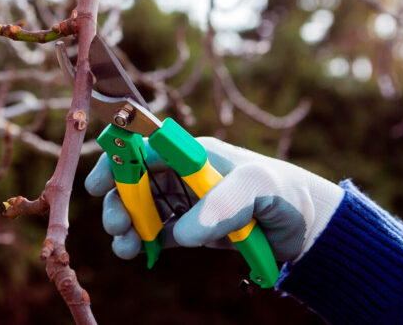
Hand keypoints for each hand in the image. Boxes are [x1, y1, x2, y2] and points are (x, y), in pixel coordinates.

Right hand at [85, 137, 344, 261]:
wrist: (303, 225)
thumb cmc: (282, 191)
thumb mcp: (257, 187)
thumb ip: (222, 204)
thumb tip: (182, 234)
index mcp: (192, 153)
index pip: (144, 148)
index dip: (116, 162)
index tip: (98, 185)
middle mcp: (181, 174)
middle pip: (134, 181)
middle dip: (118, 201)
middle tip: (117, 225)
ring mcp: (183, 201)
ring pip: (139, 209)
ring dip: (125, 225)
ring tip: (125, 246)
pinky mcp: (188, 228)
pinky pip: (154, 233)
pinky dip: (141, 242)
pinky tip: (137, 253)